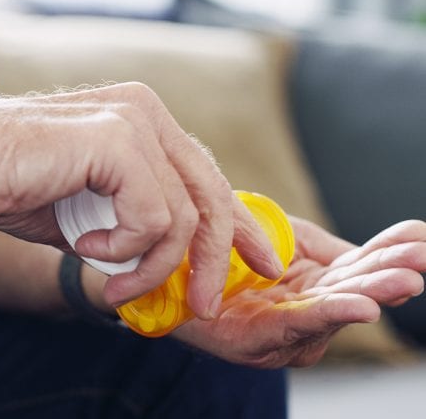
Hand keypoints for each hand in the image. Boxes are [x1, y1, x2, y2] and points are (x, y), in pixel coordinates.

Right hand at [0, 83, 279, 317]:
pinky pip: (153, 217)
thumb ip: (136, 225)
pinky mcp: (116, 139)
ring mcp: (134, 120)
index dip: (239, 224)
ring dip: (151, 266)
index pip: (207, 178)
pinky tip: (86, 247)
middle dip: (213, 260)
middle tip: (200, 305)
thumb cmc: (14, 184)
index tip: (261, 261)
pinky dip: (123, 249)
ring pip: (183, 217)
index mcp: (145, 122)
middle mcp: (147, 113)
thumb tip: (173, 262)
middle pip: (210, 197)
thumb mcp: (93, 212)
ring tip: (115, 282)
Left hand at [173, 218, 425, 367]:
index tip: (420, 237)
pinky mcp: (255, 340)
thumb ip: (326, 247)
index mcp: (314, 285)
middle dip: (389, 276)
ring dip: (371, 294)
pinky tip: (363, 307)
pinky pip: (295, 325)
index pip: (357, 267)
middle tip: (420, 262)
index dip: (389, 253)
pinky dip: (330, 315)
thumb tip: (373, 255)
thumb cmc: (232, 253)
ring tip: (405, 280)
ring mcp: (282, 328)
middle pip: (352, 291)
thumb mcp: (287, 238)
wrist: (176, 266)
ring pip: (331, 309)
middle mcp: (304, 310)